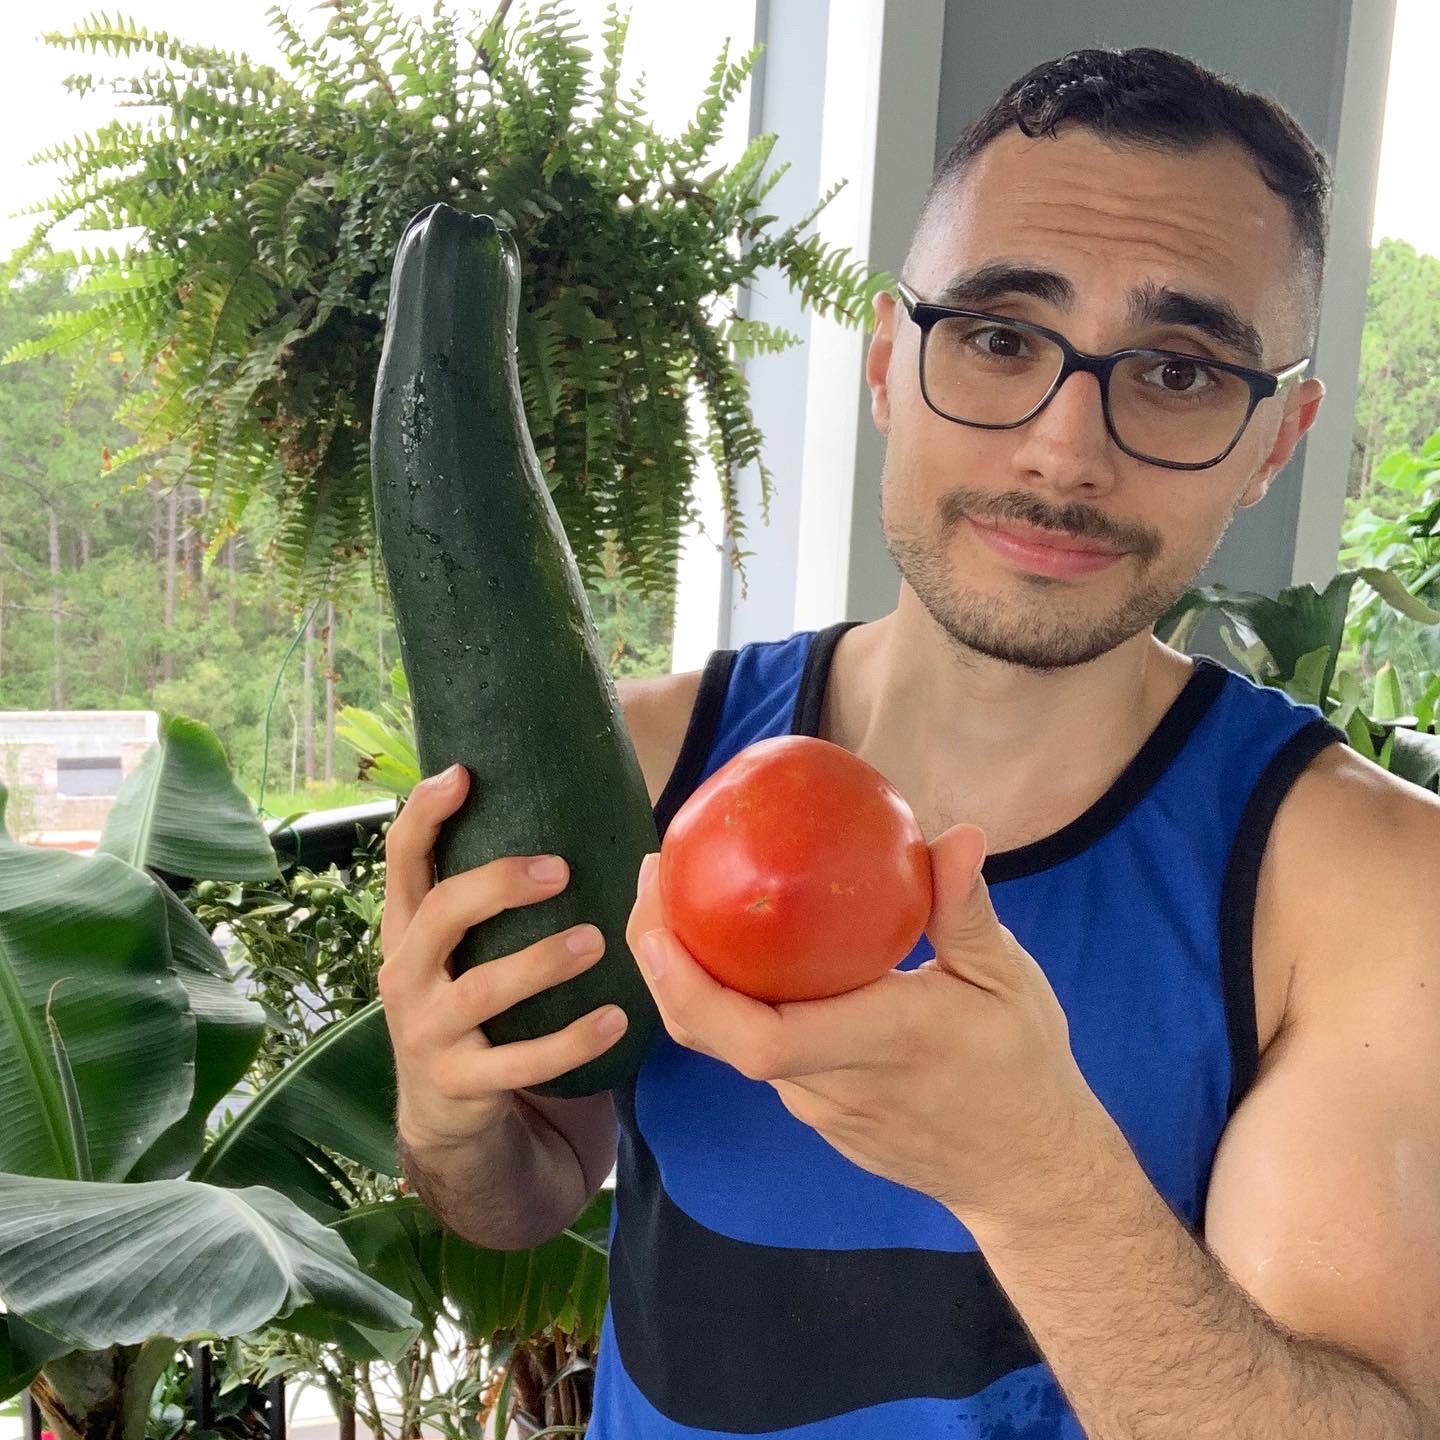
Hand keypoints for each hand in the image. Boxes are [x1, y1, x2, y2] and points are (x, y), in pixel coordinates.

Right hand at [378, 764, 627, 1152]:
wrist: (440, 1108)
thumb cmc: (464, 999)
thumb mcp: (454, 947)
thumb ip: (482, 895)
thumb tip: (562, 805)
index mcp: (406, 929)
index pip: (401, 859)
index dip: (424, 814)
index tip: (462, 774)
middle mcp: (405, 973)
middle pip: (441, 914)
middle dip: (497, 885)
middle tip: (561, 870)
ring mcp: (427, 1030)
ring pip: (481, 991)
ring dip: (541, 963)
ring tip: (595, 941)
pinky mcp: (460, 1080)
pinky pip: (520, 1062)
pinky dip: (570, 1042)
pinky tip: (614, 1018)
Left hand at [626, 823, 1095, 1226]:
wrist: (1026, 1173)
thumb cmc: (1021, 1070)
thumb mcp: (1007, 982)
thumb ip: (967, 912)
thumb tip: (957, 836)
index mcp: (881, 1043)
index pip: (762, 1038)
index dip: (695, 990)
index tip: (662, 930)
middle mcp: (833, 1083)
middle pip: (717, 1037)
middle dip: (663, 963)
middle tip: (651, 879)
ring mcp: (818, 1106)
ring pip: (730, 1045)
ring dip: (689, 978)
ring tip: (679, 897)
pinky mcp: (818, 1112)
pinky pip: (757, 1051)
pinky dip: (729, 1001)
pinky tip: (735, 947)